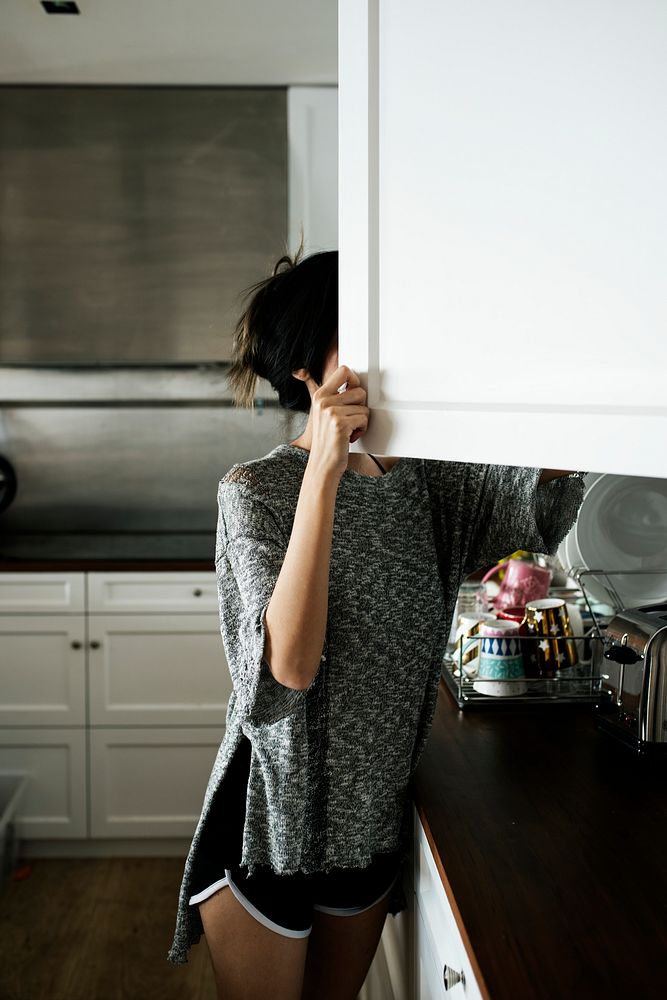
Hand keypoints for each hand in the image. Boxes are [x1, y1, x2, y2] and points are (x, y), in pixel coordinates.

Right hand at [299, 365, 369, 480]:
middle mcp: (324, 401)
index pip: (344, 370)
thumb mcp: (324, 413)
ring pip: (364, 407)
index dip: (355, 380)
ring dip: (361, 420)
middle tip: (351, 418)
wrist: (322, 464)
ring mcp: (331, 412)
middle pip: (359, 390)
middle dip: (361, 406)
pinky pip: (364, 419)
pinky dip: (361, 429)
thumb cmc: (327, 440)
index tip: (354, 392)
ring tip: (349, 429)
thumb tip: (352, 383)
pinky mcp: (340, 424)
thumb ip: (335, 396)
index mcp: (320, 395)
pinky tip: (350, 436)